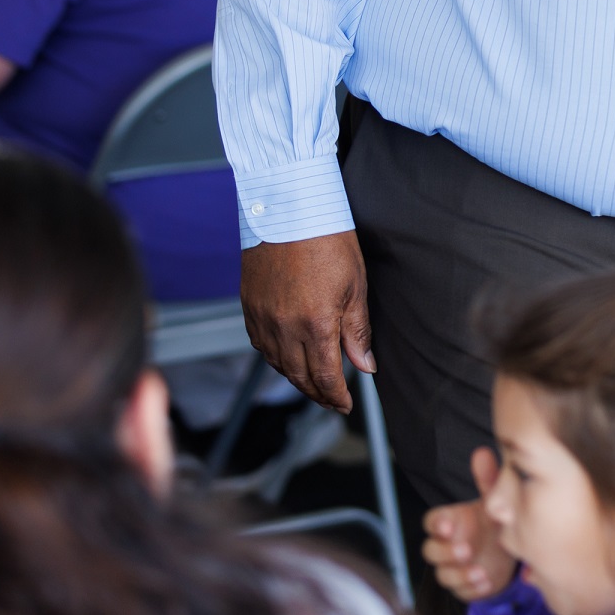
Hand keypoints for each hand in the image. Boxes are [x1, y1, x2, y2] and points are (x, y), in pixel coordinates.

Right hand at [240, 231, 371, 412]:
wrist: (289, 210)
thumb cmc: (328, 241)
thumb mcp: (355, 286)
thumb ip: (357, 331)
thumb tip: (365, 366)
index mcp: (315, 324)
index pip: (325, 376)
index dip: (336, 396)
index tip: (346, 404)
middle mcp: (283, 328)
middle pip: (299, 376)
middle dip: (318, 393)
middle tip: (332, 401)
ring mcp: (262, 319)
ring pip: (278, 364)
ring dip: (297, 379)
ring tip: (314, 384)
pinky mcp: (249, 308)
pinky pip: (261, 346)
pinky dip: (277, 359)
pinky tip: (289, 358)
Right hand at [423, 449, 516, 601]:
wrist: (506, 550)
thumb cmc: (491, 521)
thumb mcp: (492, 500)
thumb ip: (487, 480)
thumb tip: (482, 453)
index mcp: (451, 521)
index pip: (432, 521)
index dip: (438, 523)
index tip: (450, 525)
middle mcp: (447, 544)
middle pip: (430, 550)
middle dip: (445, 552)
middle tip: (466, 549)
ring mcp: (453, 566)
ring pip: (443, 573)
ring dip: (459, 574)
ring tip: (480, 570)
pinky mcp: (463, 584)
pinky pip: (459, 590)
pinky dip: (470, 587)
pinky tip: (485, 581)